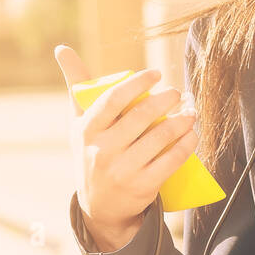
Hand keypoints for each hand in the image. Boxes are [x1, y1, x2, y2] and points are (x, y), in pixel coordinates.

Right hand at [54, 45, 197, 250]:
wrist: (99, 206)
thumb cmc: (91, 151)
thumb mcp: (78, 122)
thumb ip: (77, 86)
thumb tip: (62, 48)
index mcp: (86, 130)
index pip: (113, 100)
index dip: (137, 83)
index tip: (155, 74)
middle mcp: (102, 150)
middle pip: (141, 116)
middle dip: (165, 100)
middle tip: (177, 92)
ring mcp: (122, 170)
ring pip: (160, 137)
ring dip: (181, 120)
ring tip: (190, 112)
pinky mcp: (142, 186)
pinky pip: (171, 160)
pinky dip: (186, 144)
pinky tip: (192, 133)